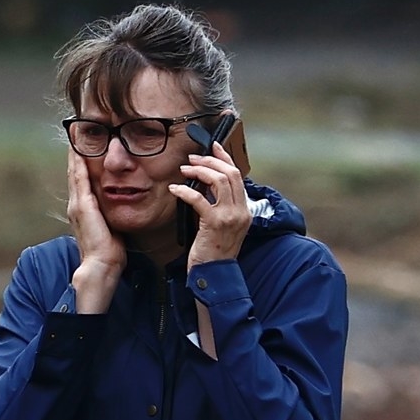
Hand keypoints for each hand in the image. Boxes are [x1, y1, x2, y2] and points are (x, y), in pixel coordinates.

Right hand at [66, 149, 123, 311]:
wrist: (100, 265)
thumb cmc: (108, 252)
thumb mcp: (110, 228)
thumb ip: (111, 216)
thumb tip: (121, 208)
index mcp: (83, 211)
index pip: (81, 182)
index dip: (81, 165)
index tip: (83, 149)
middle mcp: (76, 205)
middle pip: (74, 174)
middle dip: (75, 155)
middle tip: (76, 135)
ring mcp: (77, 205)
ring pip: (74, 173)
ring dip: (74, 155)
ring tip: (75, 137)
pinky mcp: (82, 206)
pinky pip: (79, 178)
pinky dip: (77, 163)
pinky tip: (78, 150)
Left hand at [174, 151, 251, 267]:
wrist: (214, 274)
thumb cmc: (214, 251)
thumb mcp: (223, 225)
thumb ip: (220, 205)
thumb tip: (204, 184)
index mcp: (245, 210)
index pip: (238, 176)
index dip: (225, 158)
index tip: (213, 146)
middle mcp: (241, 211)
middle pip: (230, 174)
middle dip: (210, 161)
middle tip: (193, 158)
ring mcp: (229, 217)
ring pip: (219, 181)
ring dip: (199, 171)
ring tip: (185, 169)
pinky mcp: (214, 223)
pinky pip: (199, 198)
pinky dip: (185, 190)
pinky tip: (175, 189)